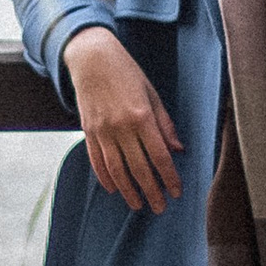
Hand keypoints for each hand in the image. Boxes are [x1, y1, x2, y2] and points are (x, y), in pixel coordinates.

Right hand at [64, 24, 184, 212]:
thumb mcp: (152, 93)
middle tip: (160, 207)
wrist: (91, 57)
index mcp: (141, 116)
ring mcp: (102, 131)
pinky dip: (105, 177)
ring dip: (128, 190)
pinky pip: (97, 160)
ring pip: (117, 170)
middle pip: (139, 168)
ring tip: (138, 204)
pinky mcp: (88, 131)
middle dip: (151, 191)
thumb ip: (164, 123)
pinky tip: (114, 189)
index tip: (176, 191)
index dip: (169, 177)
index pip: (159, 155)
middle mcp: (121, 127)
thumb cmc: (126, 71)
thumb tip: (178, 149)